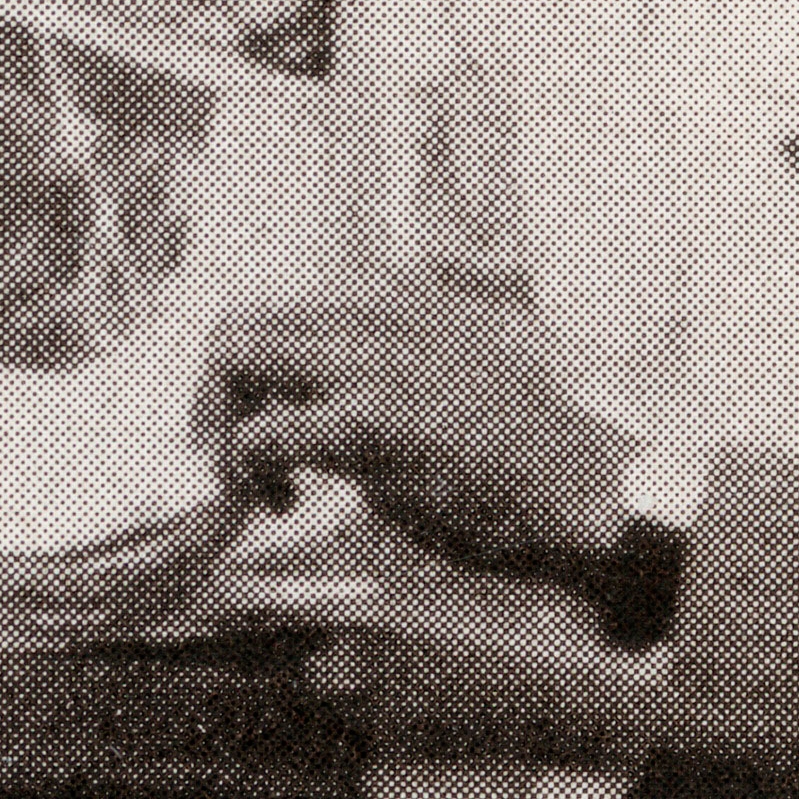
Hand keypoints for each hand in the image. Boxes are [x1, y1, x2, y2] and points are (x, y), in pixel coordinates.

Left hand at [203, 283, 627, 583]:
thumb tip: (322, 393)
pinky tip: (285, 503)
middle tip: (235, 464)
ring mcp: (365, 362)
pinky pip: (261, 436)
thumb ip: (387, 359)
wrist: (582, 491)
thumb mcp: (451, 367)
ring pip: (232, 359)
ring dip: (223, 429)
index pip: (276, 309)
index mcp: (388, 294)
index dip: (252, 377)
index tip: (266, 428)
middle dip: (215, 399)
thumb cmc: (522, 453)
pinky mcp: (365, 423)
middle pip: (237, 324)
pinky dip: (249, 474)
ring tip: (258, 486)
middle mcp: (369, 310)